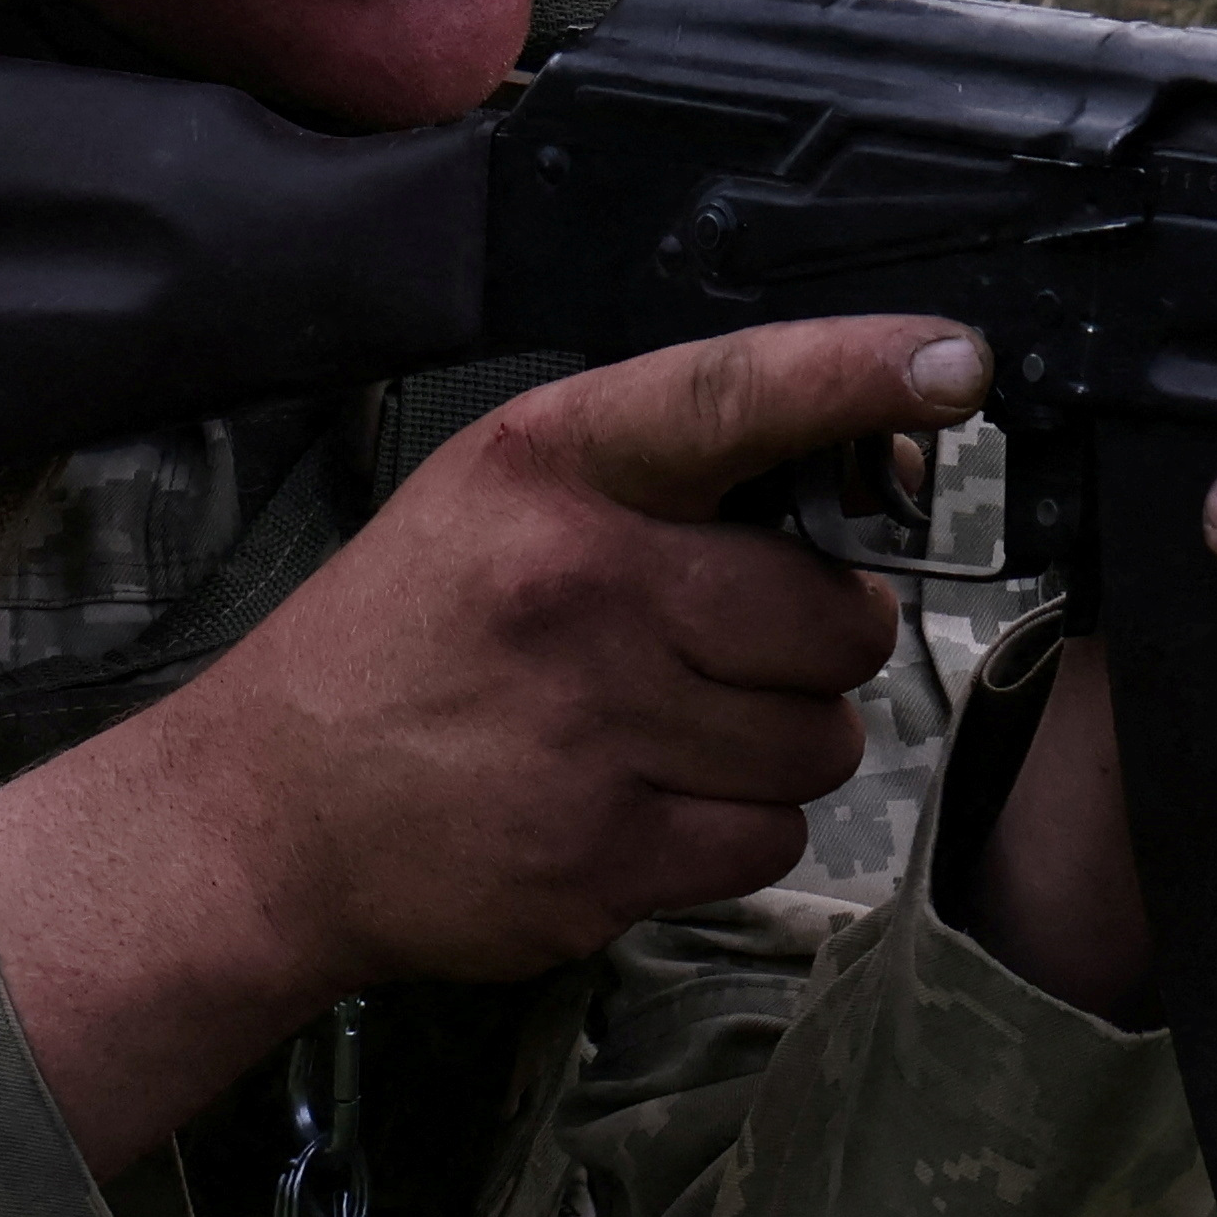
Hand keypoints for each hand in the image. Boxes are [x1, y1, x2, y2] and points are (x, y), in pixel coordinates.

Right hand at [0, 316, 970, 1171]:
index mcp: (552, 470)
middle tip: (735, 647)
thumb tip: (880, 458)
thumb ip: (673, 473)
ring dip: (777, 744)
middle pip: (831, 614)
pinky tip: (645, 800)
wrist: (265, 816)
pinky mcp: (604, 853)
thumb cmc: (406, 641)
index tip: (951, 363)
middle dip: (816, 641)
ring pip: (819, 740)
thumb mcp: (504, 499)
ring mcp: (594, 727)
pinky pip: (771, 839)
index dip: (854, 372)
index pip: (731, 396)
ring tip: (668, 728)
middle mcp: (580, 586)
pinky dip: (733, 831)